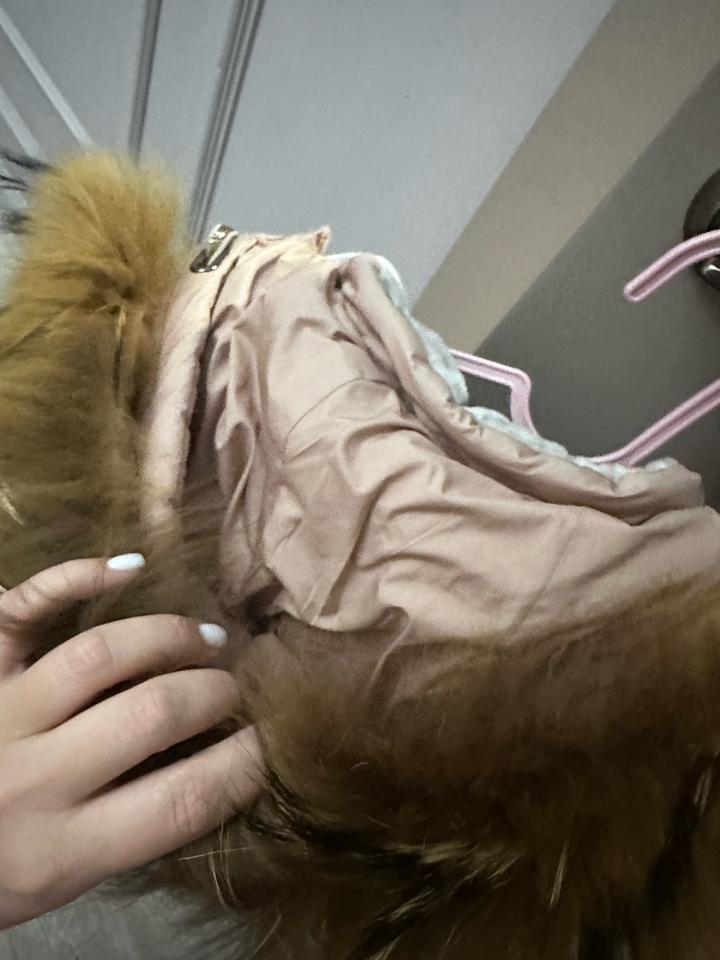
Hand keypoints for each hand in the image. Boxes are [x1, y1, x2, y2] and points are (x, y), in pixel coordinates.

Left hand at [0, 555, 260, 928]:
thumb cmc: (1, 868)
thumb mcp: (70, 871)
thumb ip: (135, 823)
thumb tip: (217, 760)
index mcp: (61, 851)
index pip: (183, 800)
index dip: (247, 763)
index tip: (273, 740)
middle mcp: (33, 780)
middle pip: (152, 714)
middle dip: (214, 693)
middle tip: (233, 690)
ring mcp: (2, 714)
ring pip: (100, 655)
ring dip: (170, 638)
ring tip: (207, 640)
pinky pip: (25, 609)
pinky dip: (78, 576)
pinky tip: (131, 566)